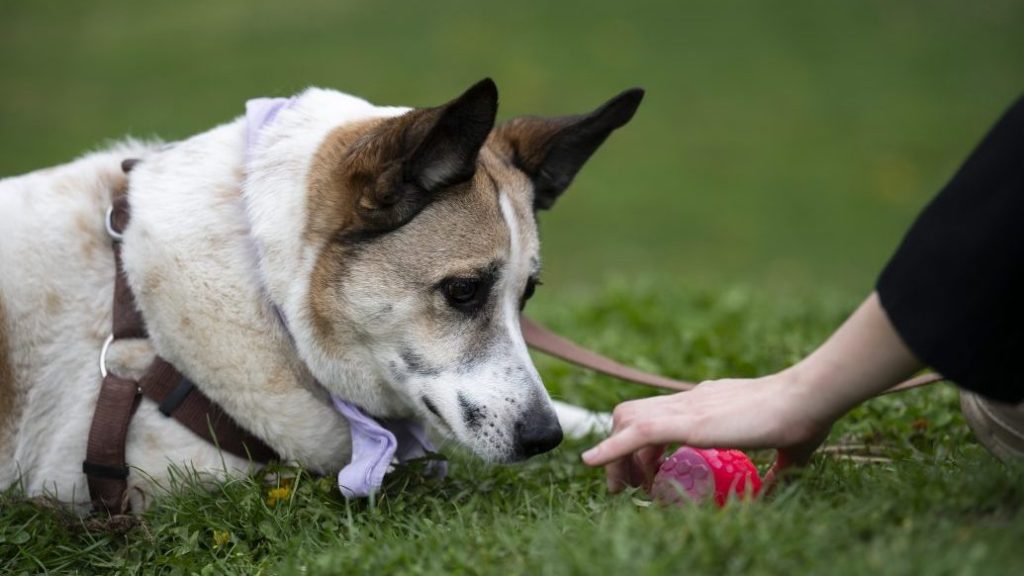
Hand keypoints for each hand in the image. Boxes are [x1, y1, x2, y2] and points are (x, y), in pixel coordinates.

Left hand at [581, 293, 922, 492]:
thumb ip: (775, 469)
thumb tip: (771, 489)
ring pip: (627, 421)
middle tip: (631, 487)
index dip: (645, 446)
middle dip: (622, 452)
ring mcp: (685, 407)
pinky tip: (592, 462)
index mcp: (706, 402)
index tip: (651, 476)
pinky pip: (636, 432)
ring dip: (616, 455)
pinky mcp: (686, 421)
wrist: (805, 398)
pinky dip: (610, 447)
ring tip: (623, 488)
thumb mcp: (784, 450)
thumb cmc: (802, 418)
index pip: (659, 416)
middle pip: (632, 416)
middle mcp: (687, 400)